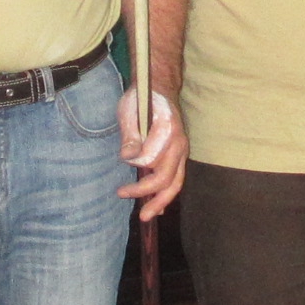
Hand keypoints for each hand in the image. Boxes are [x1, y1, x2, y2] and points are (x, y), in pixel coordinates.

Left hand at [118, 92, 186, 220]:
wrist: (160, 88)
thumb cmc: (142, 98)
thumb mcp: (129, 109)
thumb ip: (130, 134)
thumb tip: (128, 157)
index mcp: (168, 129)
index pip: (151, 158)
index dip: (135, 162)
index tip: (123, 157)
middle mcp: (180, 143)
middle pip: (167, 178)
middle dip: (148, 194)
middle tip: (126, 200)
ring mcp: (182, 150)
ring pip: (175, 182)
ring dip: (160, 201)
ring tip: (146, 216)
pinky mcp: (179, 156)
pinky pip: (176, 179)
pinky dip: (167, 195)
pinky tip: (158, 208)